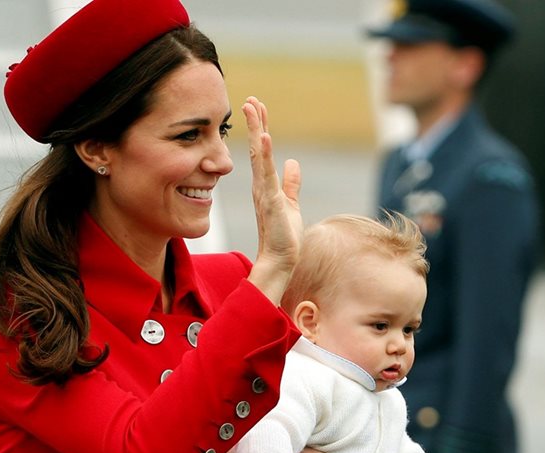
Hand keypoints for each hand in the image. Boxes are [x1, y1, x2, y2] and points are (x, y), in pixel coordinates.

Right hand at [243, 97, 302, 302]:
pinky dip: (264, 155)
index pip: (261, 152)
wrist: (280, 260)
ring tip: (253, 108)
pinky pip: (266, 174)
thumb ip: (291, 183)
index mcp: (264, 185)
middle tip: (251, 100)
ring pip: (258, 156)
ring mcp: (264, 192)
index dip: (259, 128)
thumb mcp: (290, 203)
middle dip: (254, 123)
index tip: (258, 108)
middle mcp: (260, 186)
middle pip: (256, 148)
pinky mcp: (270, 201)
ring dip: (255, 131)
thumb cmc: (284, 236)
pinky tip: (263, 136)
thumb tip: (293, 163)